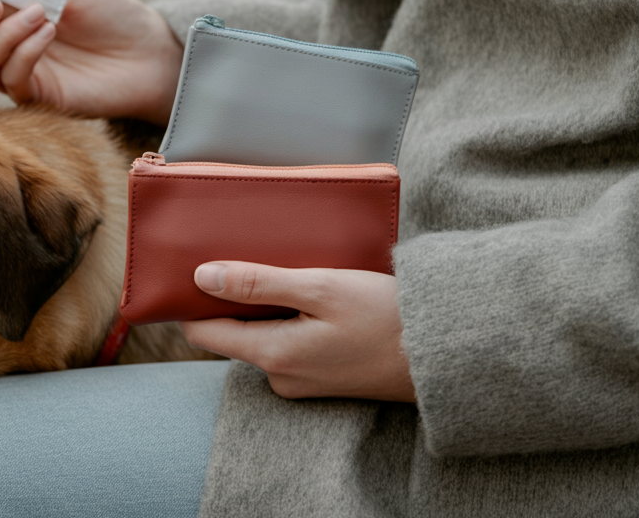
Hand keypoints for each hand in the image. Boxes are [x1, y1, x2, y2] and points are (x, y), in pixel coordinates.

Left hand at [180, 261, 415, 402]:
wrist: (445, 354)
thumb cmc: (385, 317)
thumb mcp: (320, 287)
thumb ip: (258, 283)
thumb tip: (201, 277)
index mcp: (272, 355)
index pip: (203, 332)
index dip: (193, 299)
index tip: (196, 266)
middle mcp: (280, 377)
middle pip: (232, 333)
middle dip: (234, 298)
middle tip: (247, 256)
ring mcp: (301, 382)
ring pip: (262, 336)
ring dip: (267, 306)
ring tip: (287, 271)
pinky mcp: (322, 379)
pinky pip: (289, 344)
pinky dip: (292, 319)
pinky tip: (312, 295)